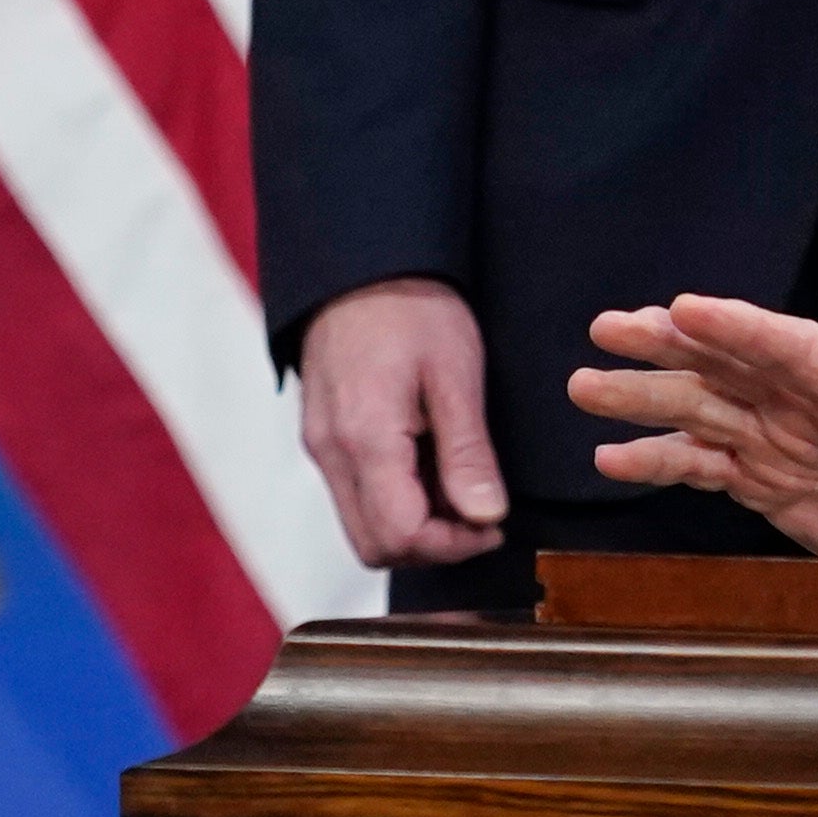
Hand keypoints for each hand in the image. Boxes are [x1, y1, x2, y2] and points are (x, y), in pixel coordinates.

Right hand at [299, 277, 507, 567]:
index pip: (399, 536)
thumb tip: (487, 517)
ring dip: (417, 526)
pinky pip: (357, 498)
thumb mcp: (456, 376)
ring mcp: (321, 450)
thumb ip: (467, 453)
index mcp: (364, 440)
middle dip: (435, 545)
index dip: (454, 545)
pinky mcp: (324, 441)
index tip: (495, 524)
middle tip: (483, 514)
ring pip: (363, 528)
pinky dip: (398, 502)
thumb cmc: (415, 311)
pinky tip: (434, 469)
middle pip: (375, 546)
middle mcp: (330, 455)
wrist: (363, 269)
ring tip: (463, 486)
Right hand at [567, 295, 817, 565]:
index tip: (685, 308)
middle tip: (607, 329)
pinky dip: (665, 460)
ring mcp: (800, 446)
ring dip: (653, 397)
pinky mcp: (782, 487)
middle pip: (743, 365)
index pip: (804, 351)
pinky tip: (615, 458)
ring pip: (715, 408)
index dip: (744, 330)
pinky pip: (714, 465)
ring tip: (587, 386)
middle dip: (676, 345)